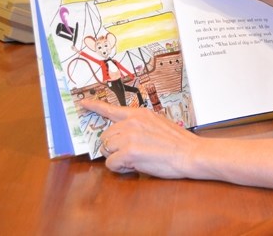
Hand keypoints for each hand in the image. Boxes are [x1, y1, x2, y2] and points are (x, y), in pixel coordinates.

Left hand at [80, 98, 201, 178]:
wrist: (190, 153)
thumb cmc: (178, 143)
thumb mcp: (158, 124)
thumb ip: (139, 125)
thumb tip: (124, 134)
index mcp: (139, 114)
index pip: (111, 108)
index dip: (94, 106)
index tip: (82, 103)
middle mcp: (131, 123)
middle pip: (106, 136)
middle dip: (114, 147)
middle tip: (131, 152)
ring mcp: (129, 137)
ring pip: (106, 150)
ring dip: (117, 158)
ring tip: (135, 159)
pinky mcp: (129, 153)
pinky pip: (111, 164)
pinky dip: (120, 168)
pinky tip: (134, 166)